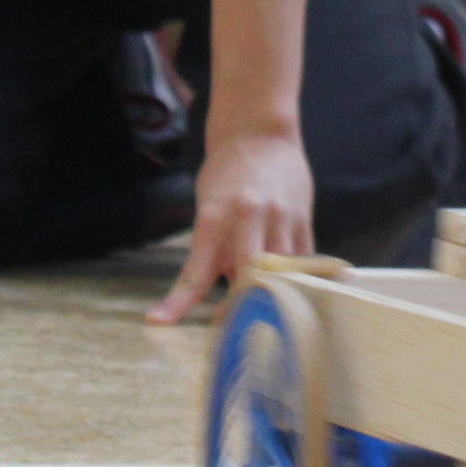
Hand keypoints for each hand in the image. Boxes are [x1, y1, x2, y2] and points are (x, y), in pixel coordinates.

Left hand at [147, 121, 313, 324]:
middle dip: (242, 307)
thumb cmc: (226, 175)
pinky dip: (296, 281)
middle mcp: (250, 217)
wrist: (260, 133)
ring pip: (283, 273)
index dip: (180, 300)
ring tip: (268, 320)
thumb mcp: (208, 209)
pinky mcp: (305, 220)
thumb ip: (216, 252)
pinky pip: (304, 263)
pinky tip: (294, 295)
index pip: (196, 269)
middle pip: (249, 276)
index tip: (160, 321)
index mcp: (216, 216)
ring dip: (275, 298)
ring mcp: (282, 219)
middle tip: (233, 334)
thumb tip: (230, 296)